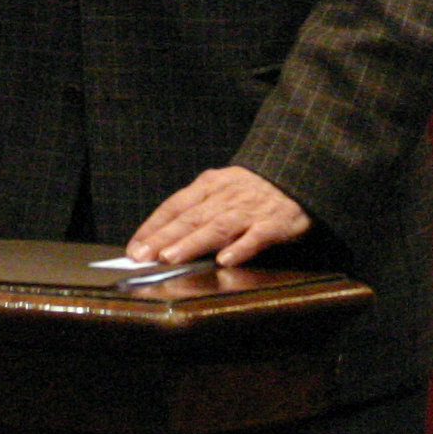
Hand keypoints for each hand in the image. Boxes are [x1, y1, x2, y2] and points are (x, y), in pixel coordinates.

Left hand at [125, 165, 310, 269]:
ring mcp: (250, 209)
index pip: (174, 206)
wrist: (298, 172)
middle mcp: (225, 196)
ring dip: (192, 243)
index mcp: (209, 185)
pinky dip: (240, 248)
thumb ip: (196, 208)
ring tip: (171, 258)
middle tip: (142, 256)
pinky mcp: (275, 223)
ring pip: (217, 227)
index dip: (153, 227)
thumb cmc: (252, 188)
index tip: (133, 247)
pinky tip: (225, 261)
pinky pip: (256, 237)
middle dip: (163, 238)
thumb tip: (162, 237)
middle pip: (190, 218)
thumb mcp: (221, 187)